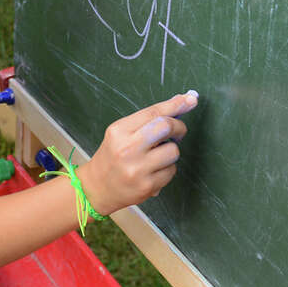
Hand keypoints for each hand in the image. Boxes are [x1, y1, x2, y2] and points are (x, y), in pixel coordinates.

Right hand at [75, 91, 198, 215]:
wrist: (97, 187)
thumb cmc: (112, 156)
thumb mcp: (121, 133)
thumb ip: (147, 120)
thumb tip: (179, 102)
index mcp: (119, 131)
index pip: (153, 112)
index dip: (175, 104)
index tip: (190, 99)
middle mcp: (127, 149)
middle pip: (166, 126)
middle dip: (179, 126)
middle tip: (178, 131)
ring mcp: (137, 169)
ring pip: (173, 151)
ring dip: (171, 151)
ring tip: (158, 156)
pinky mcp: (147, 186)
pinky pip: (171, 170)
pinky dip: (167, 168)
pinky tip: (154, 171)